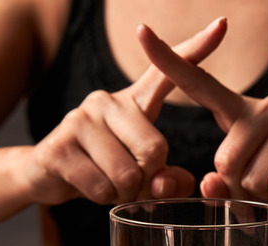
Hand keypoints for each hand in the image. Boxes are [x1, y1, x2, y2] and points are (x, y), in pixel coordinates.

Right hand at [23, 17, 227, 205]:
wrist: (45, 175)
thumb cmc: (103, 170)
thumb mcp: (141, 173)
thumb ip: (167, 180)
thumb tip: (167, 184)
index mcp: (133, 102)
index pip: (166, 73)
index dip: (196, 49)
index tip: (222, 24)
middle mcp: (106, 101)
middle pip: (154, 150)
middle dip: (147, 180)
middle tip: (130, 183)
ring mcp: (79, 120)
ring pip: (126, 174)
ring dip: (123, 194)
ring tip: (107, 184)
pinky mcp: (59, 147)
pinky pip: (100, 187)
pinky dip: (102, 199)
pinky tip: (87, 186)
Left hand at [137, 24, 267, 207]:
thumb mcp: (244, 182)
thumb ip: (220, 184)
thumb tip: (210, 185)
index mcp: (238, 110)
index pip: (199, 82)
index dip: (168, 61)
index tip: (142, 32)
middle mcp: (262, 107)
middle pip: (224, 161)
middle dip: (236, 187)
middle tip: (258, 185)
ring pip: (252, 178)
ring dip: (261, 196)